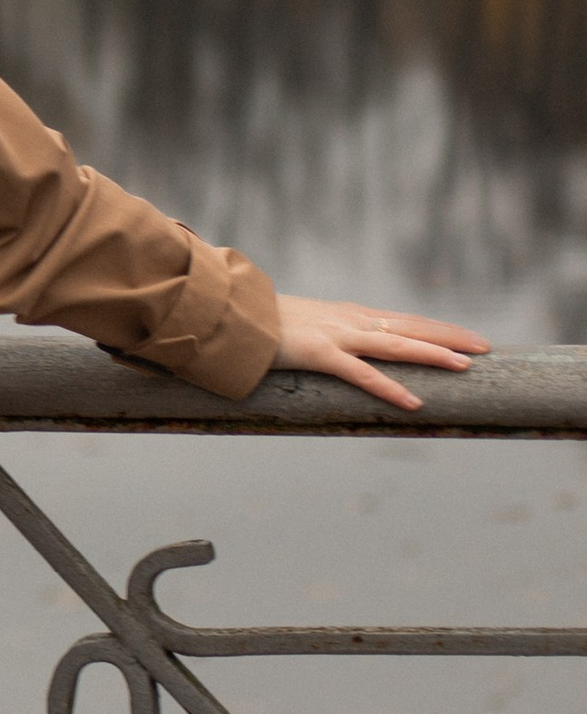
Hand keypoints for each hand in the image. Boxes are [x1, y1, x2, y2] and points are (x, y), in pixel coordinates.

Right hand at [272, 297, 489, 410]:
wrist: (227, 311)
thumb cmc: (256, 319)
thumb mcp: (298, 323)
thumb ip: (320, 332)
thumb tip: (329, 346)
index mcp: (346, 314)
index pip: (403, 319)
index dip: (437, 328)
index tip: (466, 336)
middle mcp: (348, 320)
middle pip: (410, 327)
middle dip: (450, 337)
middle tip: (486, 347)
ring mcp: (335, 335)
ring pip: (395, 345)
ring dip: (432, 354)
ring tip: (466, 366)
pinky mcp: (318, 353)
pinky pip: (361, 374)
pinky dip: (389, 388)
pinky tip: (414, 402)